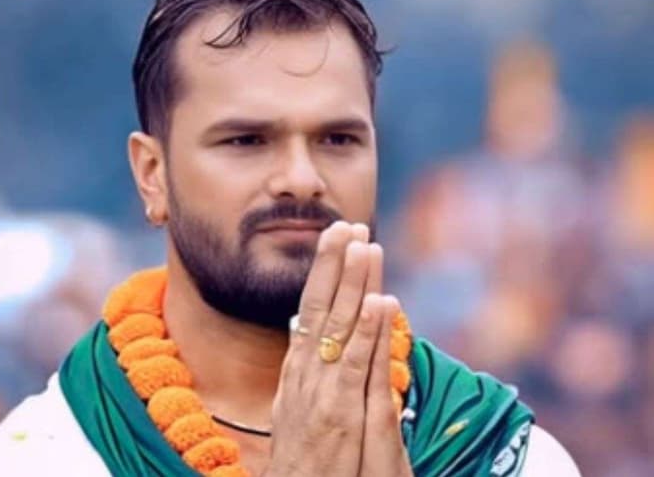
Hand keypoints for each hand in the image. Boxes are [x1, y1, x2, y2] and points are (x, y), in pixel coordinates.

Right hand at [264, 221, 379, 475]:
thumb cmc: (302, 459)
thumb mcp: (298, 408)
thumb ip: (308, 373)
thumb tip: (314, 338)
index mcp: (297, 370)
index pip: (310, 309)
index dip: (323, 272)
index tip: (336, 240)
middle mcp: (305, 372)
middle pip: (320, 307)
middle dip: (334, 264)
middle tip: (347, 225)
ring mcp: (321, 390)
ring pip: (340, 327)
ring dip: (354, 285)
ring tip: (366, 247)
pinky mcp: (340, 413)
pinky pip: (356, 365)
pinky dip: (369, 332)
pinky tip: (381, 302)